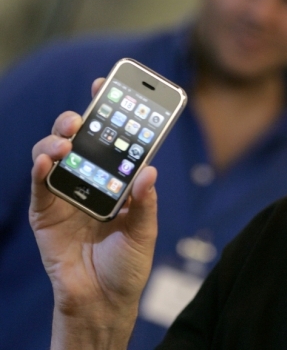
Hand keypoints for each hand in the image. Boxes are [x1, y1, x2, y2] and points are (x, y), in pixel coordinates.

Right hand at [29, 78, 157, 348]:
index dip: (111, 112)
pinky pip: (40, 185)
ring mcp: (67, 194)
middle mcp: (92, 180)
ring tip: (67, 139)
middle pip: (82, 140)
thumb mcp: (144, 232)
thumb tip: (149, 171)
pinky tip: (47, 159)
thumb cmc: (127, 264)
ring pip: (55, 154)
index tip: (109, 84)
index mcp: (119, 180)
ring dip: (57, 141)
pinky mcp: (45, 213)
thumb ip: (145, 203)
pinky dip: (41, 169)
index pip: (114, 139)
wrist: (103, 300)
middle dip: (80, 119)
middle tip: (84, 114)